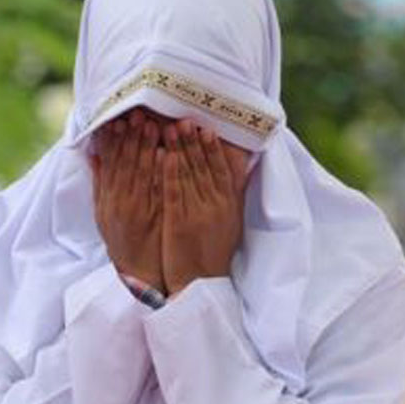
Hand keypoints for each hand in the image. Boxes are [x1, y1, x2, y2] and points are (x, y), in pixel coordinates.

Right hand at [89, 110, 164, 291]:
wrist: (141, 274)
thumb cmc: (124, 241)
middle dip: (131, 138)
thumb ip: (102, 184)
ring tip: (153, 125)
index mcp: (110, 199)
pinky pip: (160, 191)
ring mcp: (140, 210)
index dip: (114, 141)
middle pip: (127, 165)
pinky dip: (162, 172)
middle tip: (137, 115)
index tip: (117, 120)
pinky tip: (166, 155)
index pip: (111, 164)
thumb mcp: (105, 213)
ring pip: (143, 174)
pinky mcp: (157, 217)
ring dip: (147, 148)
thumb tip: (94, 155)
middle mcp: (122, 202)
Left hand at [161, 119, 249, 296]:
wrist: (202, 284)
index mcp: (228, 205)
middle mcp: (216, 206)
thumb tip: (241, 168)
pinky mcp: (180, 223)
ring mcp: (198, 213)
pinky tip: (163, 156)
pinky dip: (170, 173)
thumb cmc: (214, 253)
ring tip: (170, 128)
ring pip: (188, 175)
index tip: (207, 128)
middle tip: (186, 119)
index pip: (222, 170)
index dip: (213, 148)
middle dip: (194, 142)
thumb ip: (233, 194)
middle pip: (205, 168)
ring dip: (179, 150)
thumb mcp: (230, 222)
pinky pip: (175, 193)